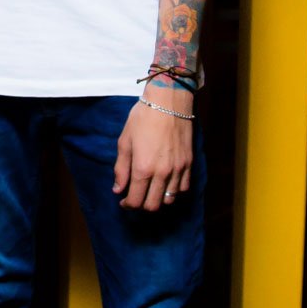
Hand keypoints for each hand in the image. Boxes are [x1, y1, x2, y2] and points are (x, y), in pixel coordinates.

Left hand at [113, 92, 193, 211]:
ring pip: (169, 199)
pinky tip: (165, 183)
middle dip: (141, 206)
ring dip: (158, 199)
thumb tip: (118, 189)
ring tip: (150, 190)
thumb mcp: (124, 141)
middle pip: (153, 205)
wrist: (169, 101)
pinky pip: (183, 187)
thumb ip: (121, 168)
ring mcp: (177, 169)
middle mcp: (162, 173)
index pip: (135, 201)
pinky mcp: (188, 163)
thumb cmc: (143, 118)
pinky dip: (173, 191)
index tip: (123, 201)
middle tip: (135, 197)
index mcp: (142, 168)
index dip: (128, 205)